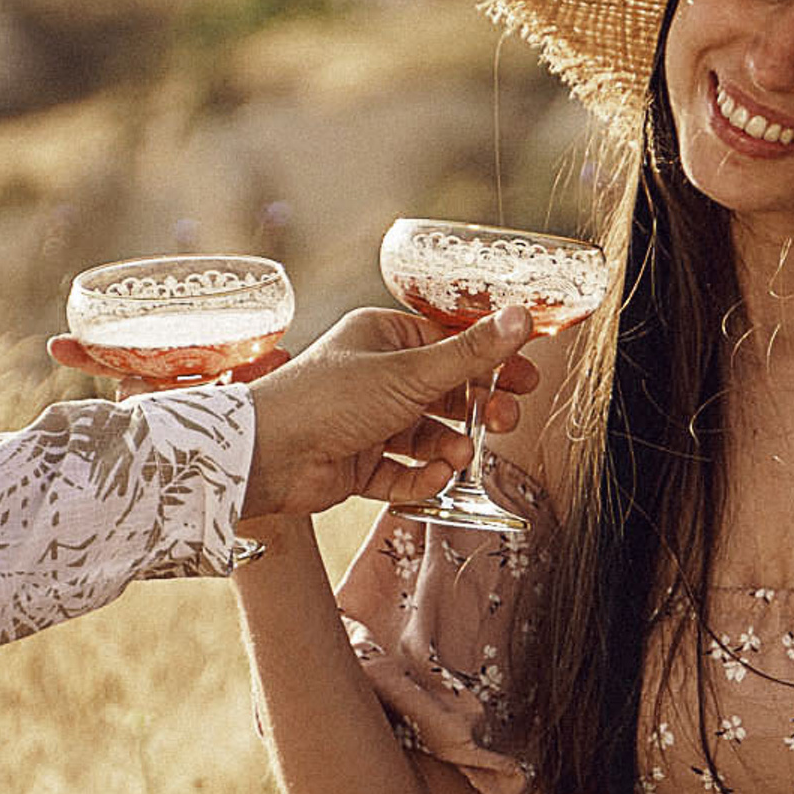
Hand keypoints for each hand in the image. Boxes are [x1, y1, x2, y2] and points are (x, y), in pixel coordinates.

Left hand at [234, 304, 537, 525]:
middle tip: (504, 419)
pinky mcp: (356, 463)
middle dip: (477, 408)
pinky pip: (402, 472)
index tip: (526, 376)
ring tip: (460, 455)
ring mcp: (365, 422)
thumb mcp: (410, 372)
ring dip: (449, 446)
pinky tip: (434, 477)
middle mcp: (374, 377)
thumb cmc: (327, 398)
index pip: (448, 343)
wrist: (268, 455)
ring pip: (426, 435)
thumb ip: (470, 352)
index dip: (489, 360)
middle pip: (443, 391)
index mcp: (383, 339)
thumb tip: (520, 316)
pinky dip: (420, 477)